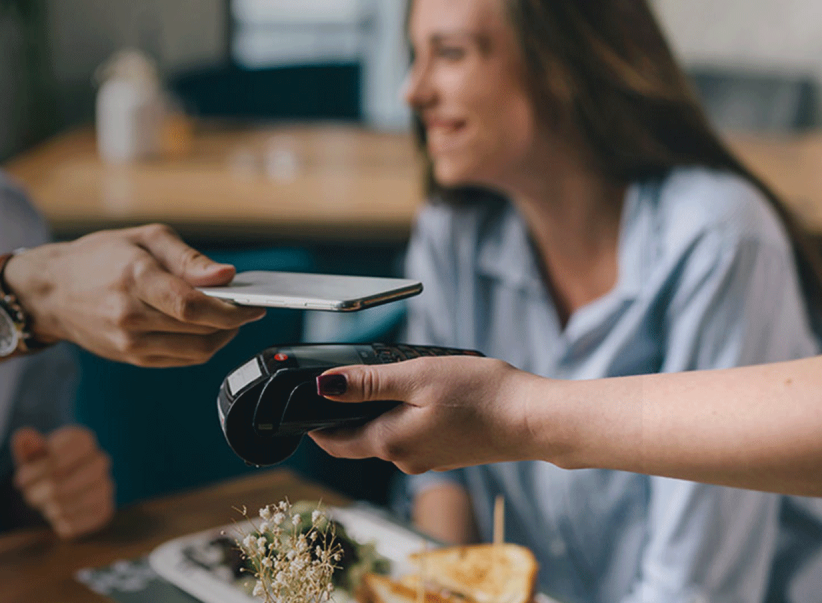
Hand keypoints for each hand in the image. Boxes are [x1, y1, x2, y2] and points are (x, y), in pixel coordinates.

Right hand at [6, 224, 264, 366]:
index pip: (192, 305)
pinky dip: (201, 346)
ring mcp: (129, 343)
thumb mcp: (144, 238)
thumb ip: (188, 258)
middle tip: (248, 307)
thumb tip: (226, 276)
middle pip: (199, 331)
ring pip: (195, 351)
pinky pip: (181, 359)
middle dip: (233, 321)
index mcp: (134, 279)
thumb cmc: (99, 257)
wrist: (52, 291)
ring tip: (229, 317)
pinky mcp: (131, 358)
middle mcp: (130, 317)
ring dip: (222, 337)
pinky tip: (205, 328)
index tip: (255, 304)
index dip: (231, 309)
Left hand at [11, 425, 114, 538]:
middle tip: (29, 496)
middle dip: (40, 492)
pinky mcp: (105, 509)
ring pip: (71, 504)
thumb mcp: (31, 454)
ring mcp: (106, 485)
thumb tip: (24, 436)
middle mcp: (100, 460)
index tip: (20, 479)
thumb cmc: (43, 467)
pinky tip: (57, 516)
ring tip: (44, 504)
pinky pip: (79, 522)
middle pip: (62, 483)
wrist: (61, 487)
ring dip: (50, 507)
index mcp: (82, 439)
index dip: (34, 473)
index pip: (57, 459)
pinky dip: (62, 522)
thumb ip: (26, 444)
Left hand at [308, 355, 544, 473]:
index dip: (313, 424)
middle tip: (343, 379)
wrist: (534, 420)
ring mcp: (428, 460)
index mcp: (390, 443)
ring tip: (387, 378)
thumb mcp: (417, 377)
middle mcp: (405, 460)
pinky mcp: (447, 453)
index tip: (301, 404)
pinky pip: (412, 435)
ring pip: (386, 436)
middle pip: (358, 439)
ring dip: (379, 411)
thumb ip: (368, 384)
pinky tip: (423, 394)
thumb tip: (324, 387)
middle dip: (345, 413)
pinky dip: (405, 416)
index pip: (334, 443)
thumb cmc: (482, 396)